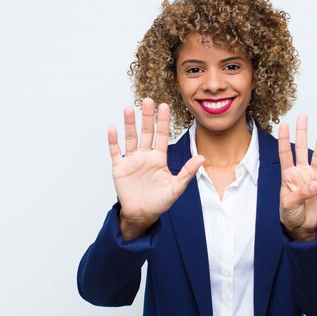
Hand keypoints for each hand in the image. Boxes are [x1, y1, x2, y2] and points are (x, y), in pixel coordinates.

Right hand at [108, 98, 204, 239]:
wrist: (142, 215)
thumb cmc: (159, 202)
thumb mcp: (176, 187)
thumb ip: (187, 172)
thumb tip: (203, 158)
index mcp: (159, 158)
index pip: (161, 135)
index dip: (163, 121)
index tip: (164, 106)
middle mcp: (145, 156)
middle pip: (146, 132)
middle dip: (147, 117)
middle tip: (147, 100)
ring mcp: (132, 161)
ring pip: (130, 138)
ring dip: (129, 124)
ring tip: (129, 109)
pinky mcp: (120, 168)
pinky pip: (115, 152)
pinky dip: (113, 141)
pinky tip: (113, 129)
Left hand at [278, 115, 316, 241]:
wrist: (302, 226)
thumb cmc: (290, 214)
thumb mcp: (289, 204)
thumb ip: (301, 192)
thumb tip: (316, 181)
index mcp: (287, 175)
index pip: (285, 153)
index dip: (284, 140)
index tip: (284, 126)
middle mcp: (300, 172)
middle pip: (300, 148)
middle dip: (301, 133)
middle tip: (303, 117)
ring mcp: (312, 177)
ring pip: (316, 155)